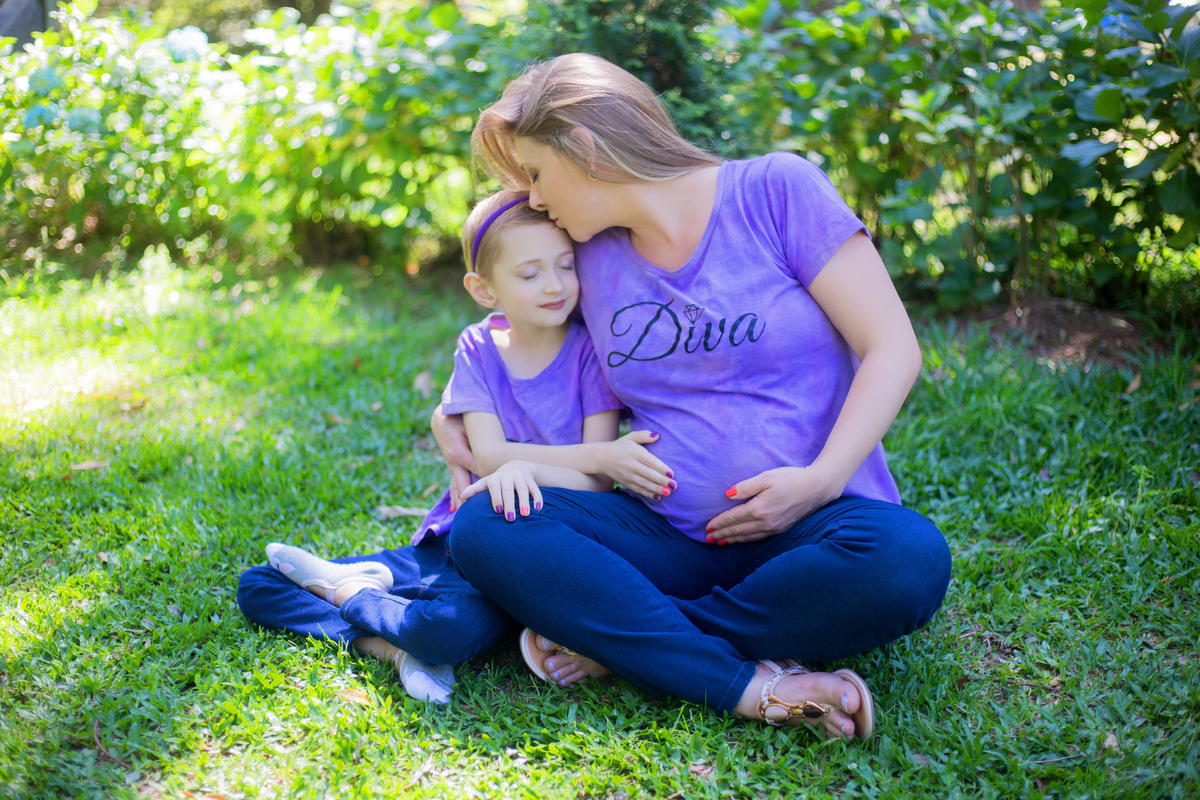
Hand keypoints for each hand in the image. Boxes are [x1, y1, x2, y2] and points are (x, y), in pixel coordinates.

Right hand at [431, 405, 478, 511]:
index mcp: (458, 454)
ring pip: (457, 486)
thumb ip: (476, 446)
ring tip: (462, 516)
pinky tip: (455, 508)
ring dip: (459, 502)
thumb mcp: (467, 430)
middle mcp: (453, 462)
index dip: (485, 484)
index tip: (496, 495)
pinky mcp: (452, 465)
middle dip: (468, 500)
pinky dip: (456, 496)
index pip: (475, 472)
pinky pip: (454, 483)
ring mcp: (452, 465)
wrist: (441, 418)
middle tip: (473, 514)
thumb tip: (485, 460)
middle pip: (463, 485)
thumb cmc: (458, 421)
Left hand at [458, 461, 542, 521]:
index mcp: (496, 478)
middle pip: (509, 490)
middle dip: (510, 504)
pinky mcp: (531, 480)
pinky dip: (538, 498)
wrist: (516, 466)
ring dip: (525, 502)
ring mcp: (521, 477)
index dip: (496, 497)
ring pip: (524, 489)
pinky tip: (538, 509)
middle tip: (510, 518)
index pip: (495, 486)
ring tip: (526, 515)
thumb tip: (460, 497)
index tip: (497, 510)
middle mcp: (509, 476)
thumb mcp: (485, 483)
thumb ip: (473, 490)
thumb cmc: (497, 480)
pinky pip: (536, 489)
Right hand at [594, 431, 674, 499]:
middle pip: (648, 474)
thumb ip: (644, 435)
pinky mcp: (625, 483)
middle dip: (662, 481)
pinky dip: (648, 494)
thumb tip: (657, 436)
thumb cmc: (620, 446)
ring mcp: (627, 475)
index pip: (650, 461)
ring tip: (668, 492)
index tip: (672, 474)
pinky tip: (658, 497)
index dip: (661, 468)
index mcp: (634, 452)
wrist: (601, 458)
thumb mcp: (630, 437)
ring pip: (644, 484)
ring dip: (657, 489)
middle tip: (674, 485)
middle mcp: (631, 465)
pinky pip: (638, 490)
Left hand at [704, 466, 841, 543]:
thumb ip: (745, 487)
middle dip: (722, 534)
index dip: (719, 522)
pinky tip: (742, 539)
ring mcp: (774, 528)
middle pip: (738, 530)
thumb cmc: (791, 478)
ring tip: (720, 541)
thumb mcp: (766, 477)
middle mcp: (765, 522)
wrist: (817, 488)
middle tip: (708, 538)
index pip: (733, 518)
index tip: (707, 527)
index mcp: (759, 509)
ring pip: (748, 537)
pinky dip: (746, 540)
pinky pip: (758, 538)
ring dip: (732, 539)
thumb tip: (727, 495)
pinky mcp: (781, 529)